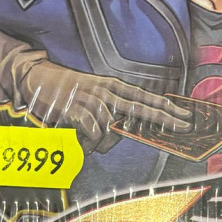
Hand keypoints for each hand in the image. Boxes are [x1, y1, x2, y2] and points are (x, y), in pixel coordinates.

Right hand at [21, 59, 192, 144]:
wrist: (37, 78)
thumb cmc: (67, 90)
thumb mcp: (93, 92)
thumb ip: (112, 107)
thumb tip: (127, 128)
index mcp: (111, 86)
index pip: (144, 97)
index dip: (166, 106)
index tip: (184, 114)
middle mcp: (106, 91)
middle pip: (141, 108)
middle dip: (165, 118)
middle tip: (183, 125)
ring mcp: (92, 100)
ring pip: (112, 130)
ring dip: (102, 142)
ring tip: (89, 141)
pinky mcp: (77, 109)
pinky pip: (92, 134)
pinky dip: (87, 142)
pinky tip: (80, 140)